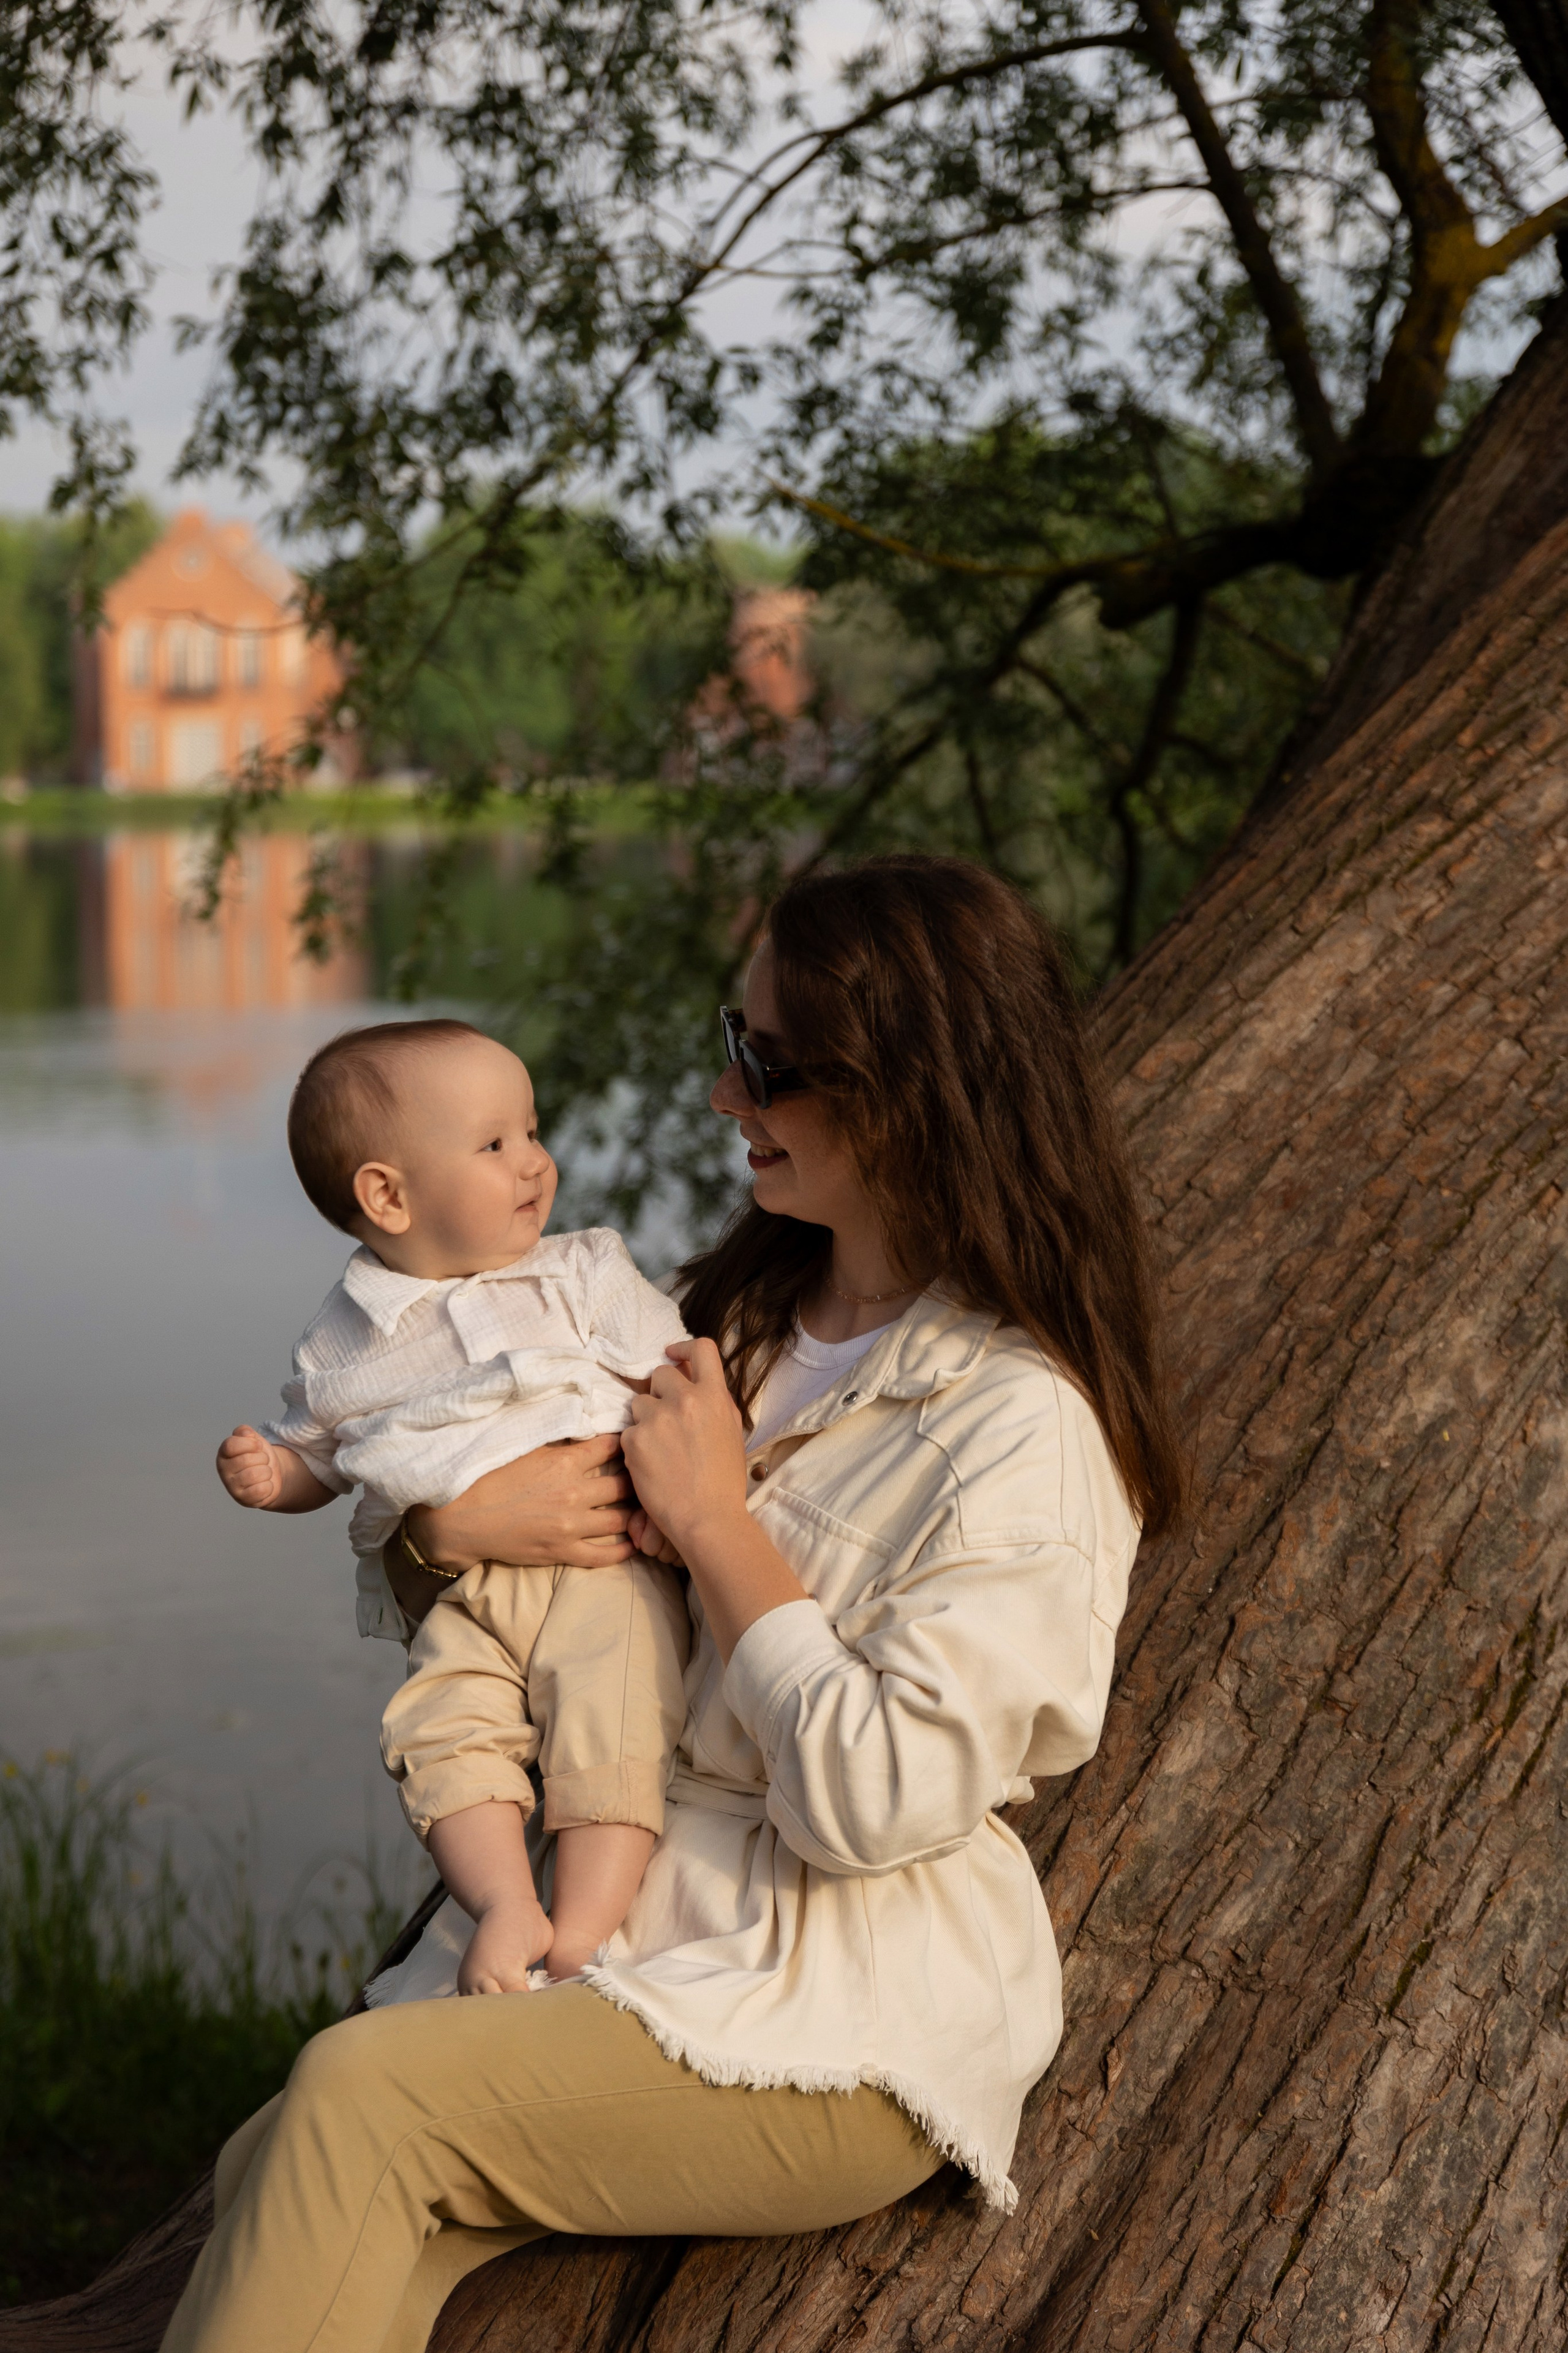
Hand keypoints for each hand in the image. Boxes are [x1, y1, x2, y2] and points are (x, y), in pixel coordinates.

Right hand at [217, 1424, 282, 1507]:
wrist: (270, 1475)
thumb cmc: (258, 1455)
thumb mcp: (253, 1439)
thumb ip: (246, 1432)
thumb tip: (245, 1433)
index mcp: (224, 1453)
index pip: (231, 1445)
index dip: (249, 1444)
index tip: (258, 1446)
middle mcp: (224, 1471)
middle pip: (246, 1460)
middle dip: (262, 1458)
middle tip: (262, 1461)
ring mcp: (232, 1487)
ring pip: (254, 1475)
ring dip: (266, 1471)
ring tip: (264, 1472)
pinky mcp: (243, 1500)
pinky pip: (260, 1490)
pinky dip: (269, 1486)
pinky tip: (265, 1484)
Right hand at [409, 1432, 635, 1570]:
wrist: (461, 1518)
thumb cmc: (489, 1477)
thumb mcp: (526, 1448)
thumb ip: (560, 1442)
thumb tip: (585, 1428)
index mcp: (565, 1461)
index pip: (612, 1445)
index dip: (626, 1441)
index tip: (636, 1441)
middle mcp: (574, 1492)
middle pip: (624, 1484)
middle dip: (637, 1479)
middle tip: (646, 1477)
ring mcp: (570, 1525)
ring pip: (621, 1519)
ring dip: (634, 1513)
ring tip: (642, 1508)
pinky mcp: (562, 1552)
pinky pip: (603, 1555)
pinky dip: (623, 1550)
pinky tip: (633, 1543)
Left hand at [623, 1339, 807, 1663]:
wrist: (707, 1518)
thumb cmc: (724, 1482)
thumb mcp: (731, 1433)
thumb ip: (712, 1404)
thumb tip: (695, 1387)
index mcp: (715, 1396)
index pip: (702, 1348)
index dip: (684, 1347)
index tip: (674, 1355)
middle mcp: (686, 1400)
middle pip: (660, 1373)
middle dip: (659, 1391)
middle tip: (664, 1417)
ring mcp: (657, 1418)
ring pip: (639, 1403)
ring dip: (645, 1419)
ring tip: (659, 1449)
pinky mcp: (634, 1440)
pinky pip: (628, 1431)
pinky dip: (635, 1445)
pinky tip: (650, 1465)